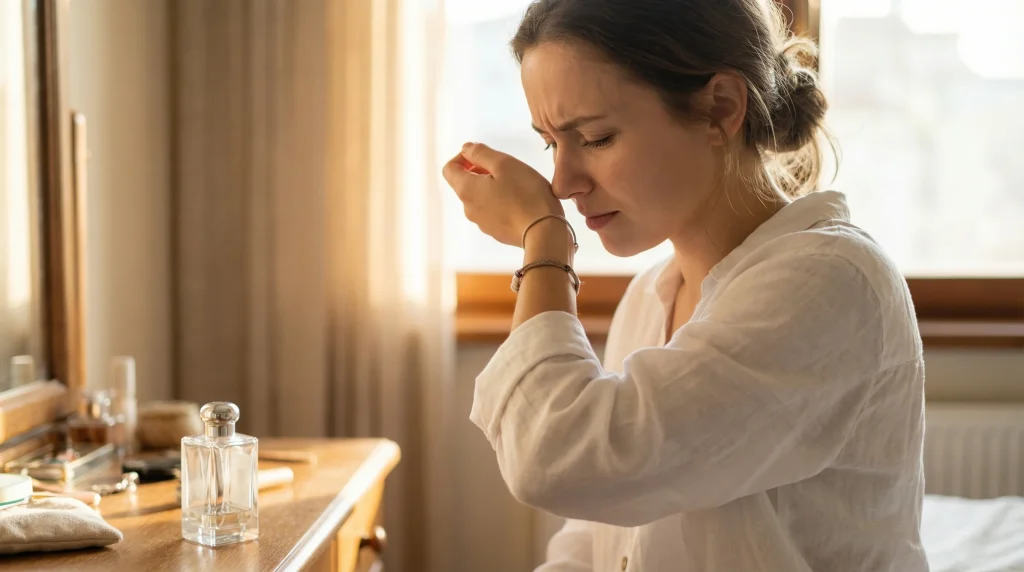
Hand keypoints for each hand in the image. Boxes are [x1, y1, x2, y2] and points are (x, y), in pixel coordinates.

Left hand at [442, 142, 562, 246]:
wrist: (544, 233)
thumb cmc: (525, 194)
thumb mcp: (504, 164)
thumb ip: (480, 153)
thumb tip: (466, 149)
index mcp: (466, 190)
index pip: (449, 169)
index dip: (463, 157)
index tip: (484, 155)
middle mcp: (468, 208)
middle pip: (465, 183)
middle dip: (481, 171)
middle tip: (506, 168)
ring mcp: (482, 223)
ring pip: (480, 197)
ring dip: (492, 186)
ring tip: (517, 184)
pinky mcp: (496, 232)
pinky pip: (492, 211)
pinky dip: (500, 202)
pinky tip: (521, 201)